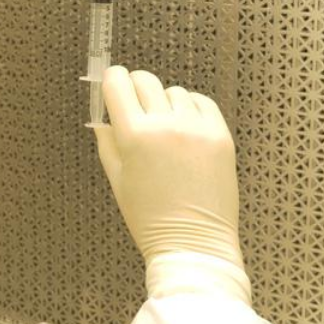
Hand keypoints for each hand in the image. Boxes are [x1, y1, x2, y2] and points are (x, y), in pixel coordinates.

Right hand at [95, 66, 250, 302]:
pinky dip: (192, 109)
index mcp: (135, 136)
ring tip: (166, 130)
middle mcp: (166, 126)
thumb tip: (103, 116)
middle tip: (138, 107)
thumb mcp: (117, 179)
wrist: (193, 243)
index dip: (113, 80)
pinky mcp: (220, 135)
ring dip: (166, 104)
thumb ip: (107, 141)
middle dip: (137, 88)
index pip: (118, 83)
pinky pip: (202, 102)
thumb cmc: (150, 218)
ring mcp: (196, 129)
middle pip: (146, 80)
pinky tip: (186, 130)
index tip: (114, 85)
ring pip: (174, 92)